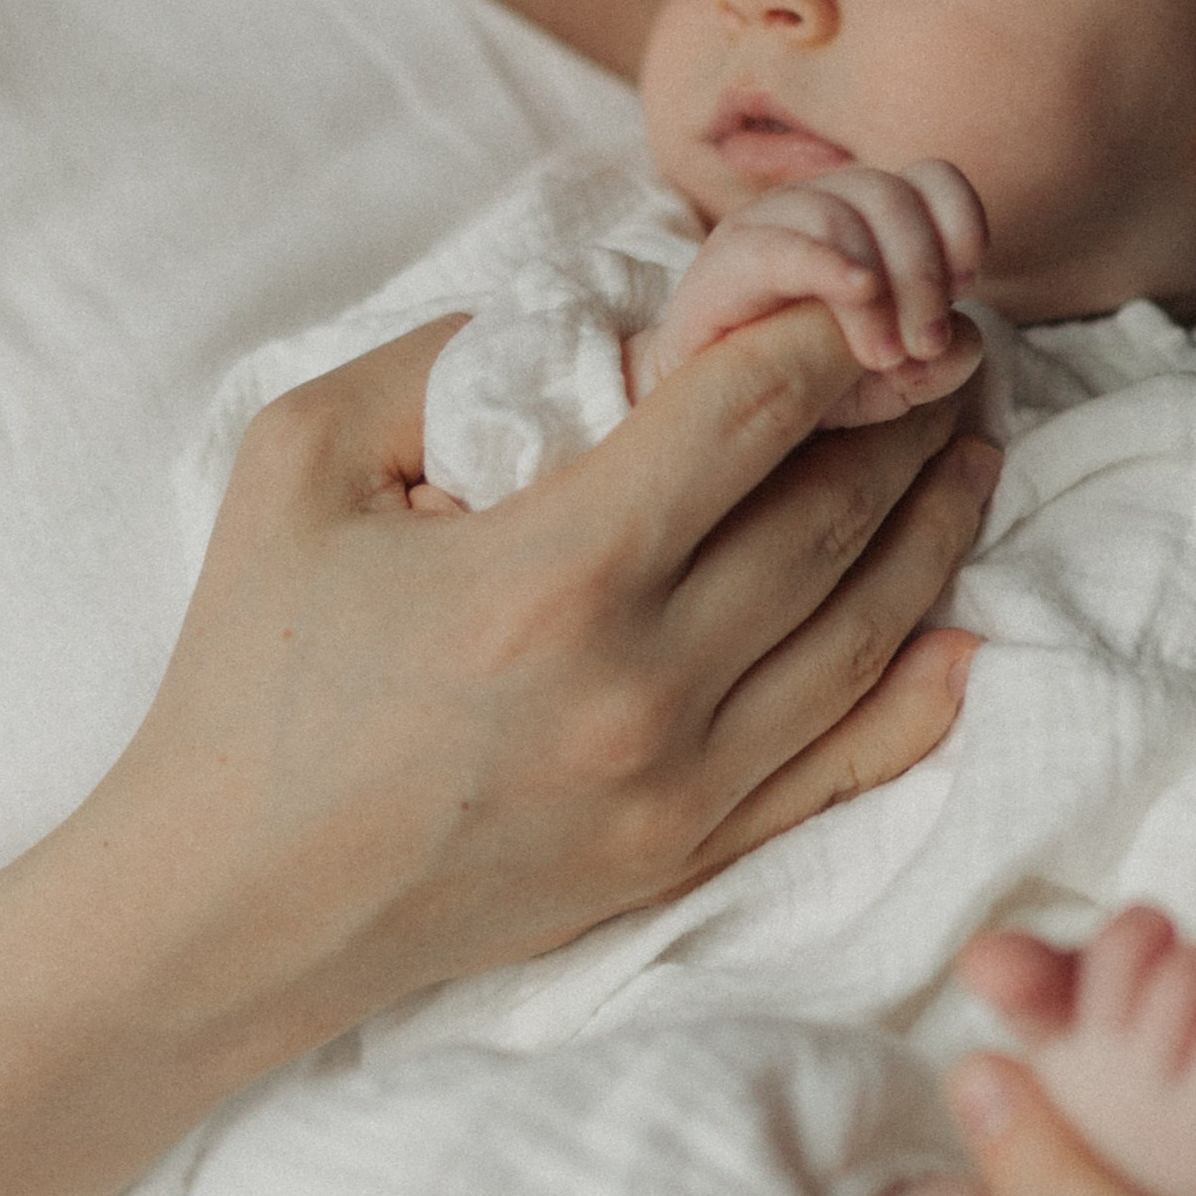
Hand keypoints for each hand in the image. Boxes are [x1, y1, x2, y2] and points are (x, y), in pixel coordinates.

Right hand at [117, 301, 1000, 1048]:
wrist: (227, 904)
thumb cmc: (249, 673)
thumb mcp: (300, 460)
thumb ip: (442, 359)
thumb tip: (583, 327)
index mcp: (553, 571)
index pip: (752, 414)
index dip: (835, 337)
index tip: (873, 291)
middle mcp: (643, 684)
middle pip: (833, 514)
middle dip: (906, 413)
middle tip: (949, 349)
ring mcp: (678, 786)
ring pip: (866, 631)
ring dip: (934, 528)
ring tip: (967, 450)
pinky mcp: (683, 857)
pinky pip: (846, 763)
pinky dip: (923, 689)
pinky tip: (962, 626)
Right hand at [628, 166, 988, 426]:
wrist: (712, 415)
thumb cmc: (807, 386)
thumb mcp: (892, 381)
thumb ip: (940, 363)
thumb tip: (962, 341)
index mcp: (867, 218)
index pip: (929, 177)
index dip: (959, 220)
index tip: (966, 285)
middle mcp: (818, 204)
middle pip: (889, 194)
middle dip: (922, 273)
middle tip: (927, 346)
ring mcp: (767, 226)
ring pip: (840, 214)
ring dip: (881, 289)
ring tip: (885, 358)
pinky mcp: (723, 263)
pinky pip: (781, 245)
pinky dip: (828, 265)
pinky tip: (858, 295)